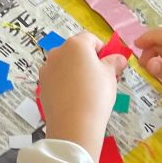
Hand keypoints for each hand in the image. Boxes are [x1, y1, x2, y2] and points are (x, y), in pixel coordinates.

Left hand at [37, 32, 127, 159]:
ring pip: (64, 64)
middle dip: (87, 60)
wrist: (74, 124)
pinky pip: (56, 77)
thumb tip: (119, 58)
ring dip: (74, 70)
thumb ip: (114, 63)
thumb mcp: (110, 76)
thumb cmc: (96, 94)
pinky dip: (64, 82)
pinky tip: (73, 97)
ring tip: (86, 90)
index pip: (90, 38)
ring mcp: (47, 68)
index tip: (109, 64)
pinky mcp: (42, 83)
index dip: (102, 49)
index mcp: (75, 45)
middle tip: (99, 77)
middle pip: (75, 50)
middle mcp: (57, 52)